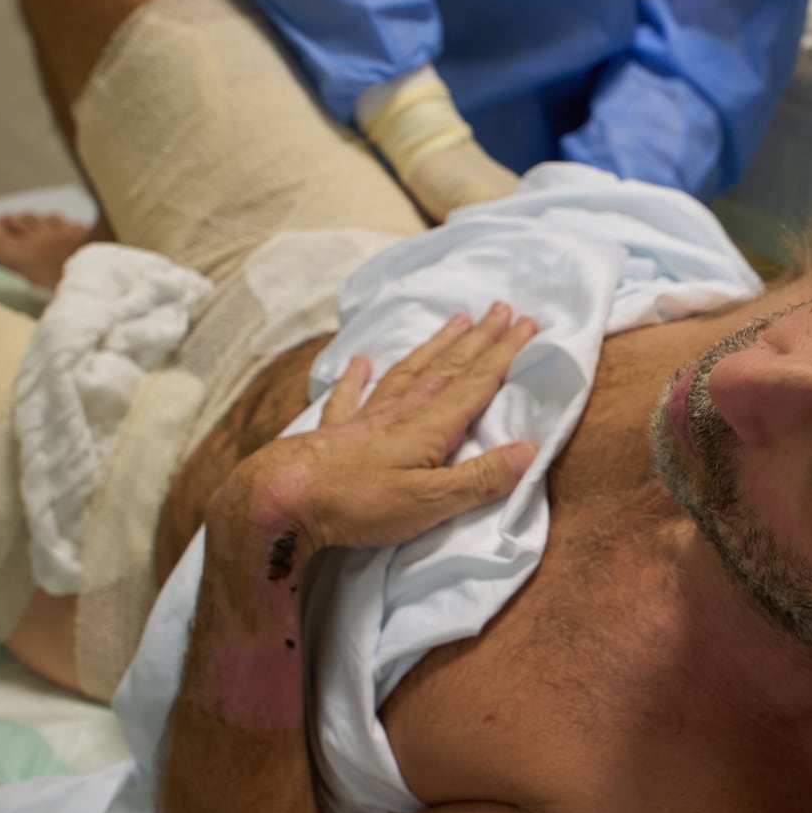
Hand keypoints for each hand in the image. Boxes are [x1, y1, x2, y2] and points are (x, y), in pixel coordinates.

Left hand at [190, 304, 540, 700]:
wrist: (283, 500)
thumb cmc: (360, 504)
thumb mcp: (431, 502)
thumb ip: (480, 479)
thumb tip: (529, 451)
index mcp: (430, 425)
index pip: (477, 382)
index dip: (504, 353)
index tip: (527, 324)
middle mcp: (401, 411)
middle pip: (449, 367)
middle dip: (479, 338)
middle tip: (502, 308)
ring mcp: (366, 417)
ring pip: (409, 371)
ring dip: (436, 346)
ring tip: (456, 320)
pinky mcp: (334, 432)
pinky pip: (350, 396)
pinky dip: (357, 377)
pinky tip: (360, 361)